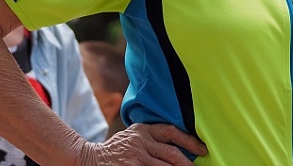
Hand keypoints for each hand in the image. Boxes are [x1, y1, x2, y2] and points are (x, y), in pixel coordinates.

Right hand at [79, 123, 206, 164]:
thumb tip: (182, 148)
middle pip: (172, 153)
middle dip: (187, 164)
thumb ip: (152, 139)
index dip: (189, 140)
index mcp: (142, 130)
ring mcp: (134, 157)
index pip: (171, 131)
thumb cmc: (117, 150)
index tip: (203, 149)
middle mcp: (139, 141)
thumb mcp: (133, 136)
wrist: (89, 159)